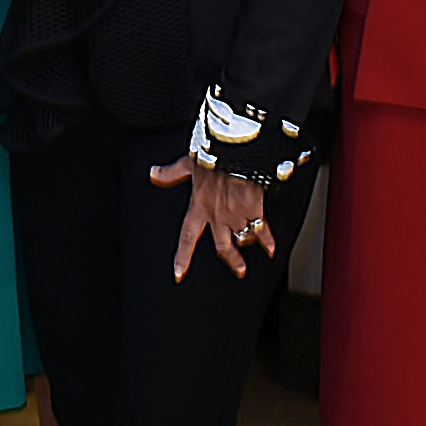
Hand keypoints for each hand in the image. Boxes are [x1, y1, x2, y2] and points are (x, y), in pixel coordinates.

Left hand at [149, 156, 271, 280]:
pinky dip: (268, 242)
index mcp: (199, 206)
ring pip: (242, 240)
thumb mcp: (188, 164)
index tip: (179, 273)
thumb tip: (154, 173)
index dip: (182, 257)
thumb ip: (172, 173)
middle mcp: (217, 216)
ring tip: (255, 250)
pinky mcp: (254, 211)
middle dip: (232, 260)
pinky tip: (271, 248)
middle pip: (223, 247)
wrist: (237, 152)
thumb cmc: (213, 156)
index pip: (187, 238)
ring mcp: (236, 216)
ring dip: (248, 246)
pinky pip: (261, 232)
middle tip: (238, 269)